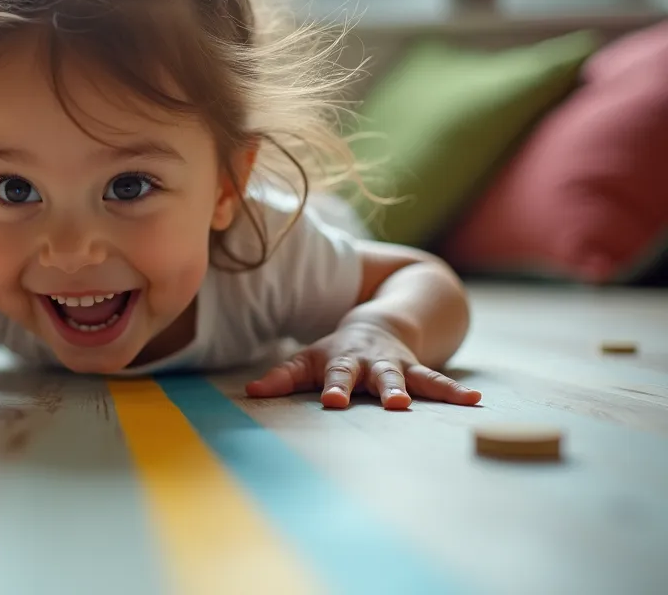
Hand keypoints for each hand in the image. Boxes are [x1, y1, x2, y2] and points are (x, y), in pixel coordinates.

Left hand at [245, 323, 480, 409]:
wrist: (378, 324)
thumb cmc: (336, 352)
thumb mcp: (307, 361)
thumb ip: (282, 378)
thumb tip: (251, 393)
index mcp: (343, 361)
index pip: (336, 375)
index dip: (335, 387)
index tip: (334, 401)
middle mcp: (373, 363)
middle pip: (379, 376)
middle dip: (386, 389)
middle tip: (395, 403)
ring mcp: (399, 366)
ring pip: (413, 378)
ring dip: (427, 391)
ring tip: (451, 401)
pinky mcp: (419, 371)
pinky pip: (439, 382)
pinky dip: (455, 391)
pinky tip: (475, 401)